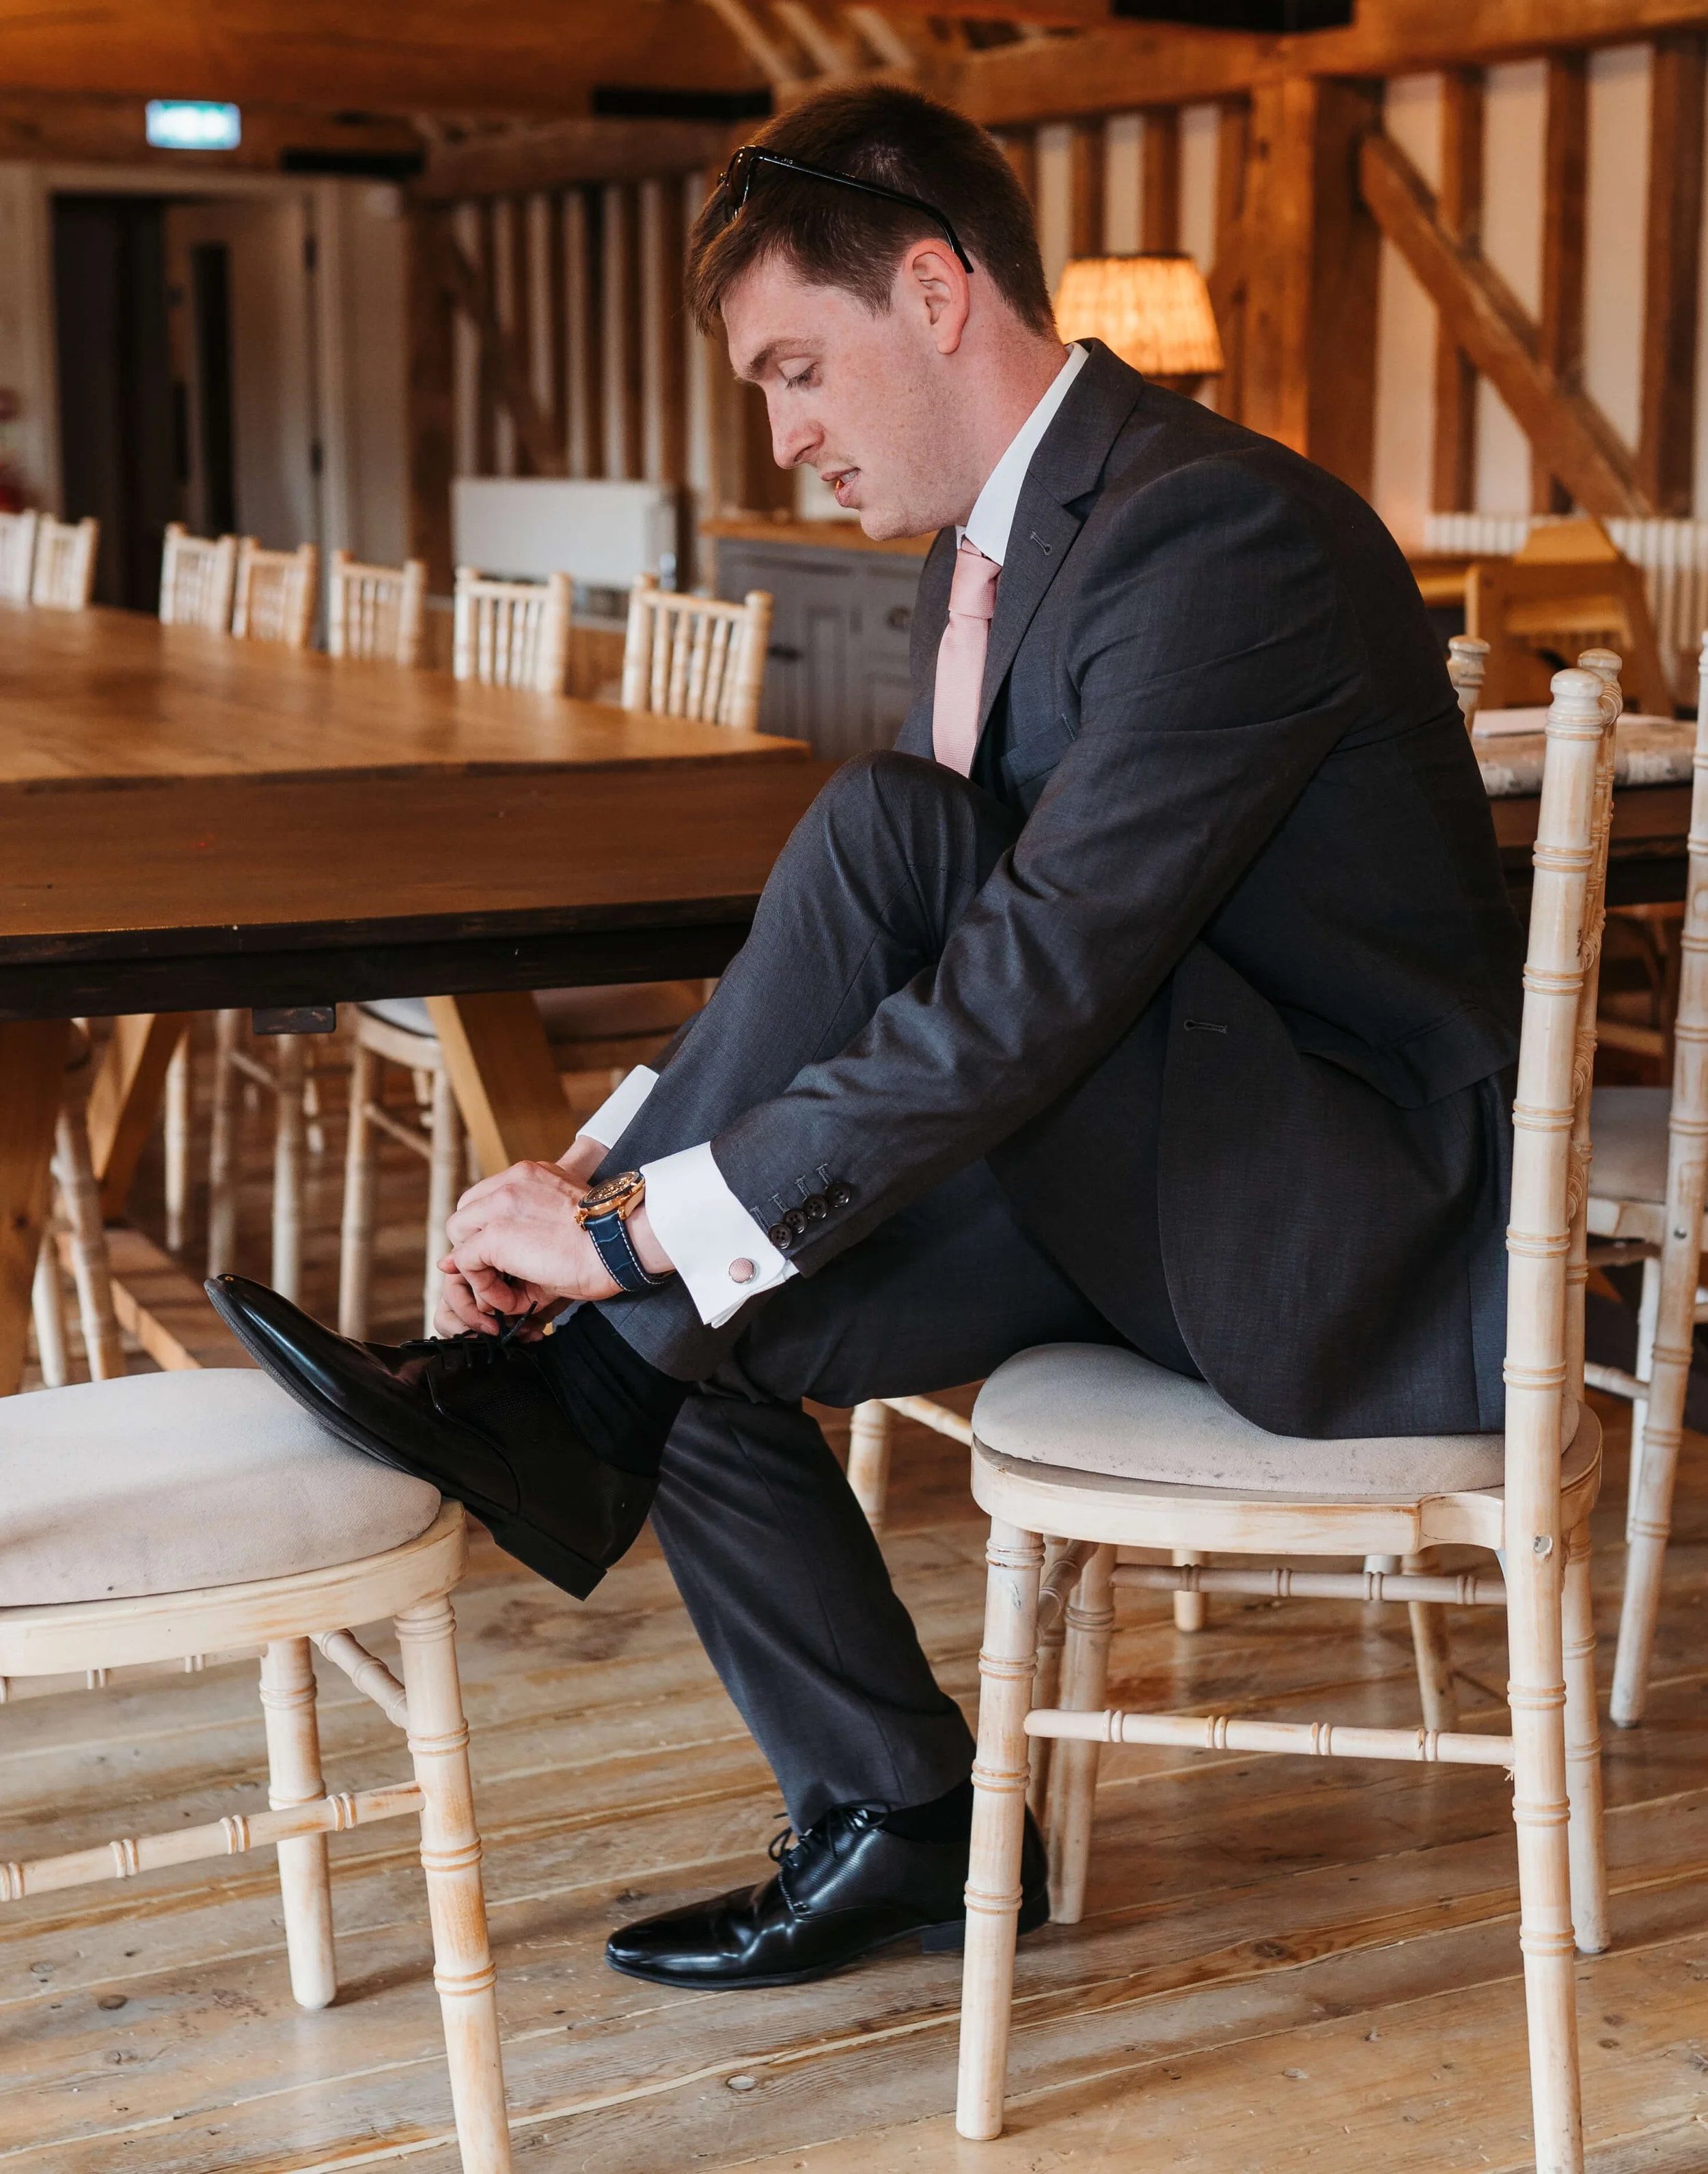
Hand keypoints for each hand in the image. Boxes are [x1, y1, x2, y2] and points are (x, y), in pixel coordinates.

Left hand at [433, 1135, 612, 1334]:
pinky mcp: (494, 1234)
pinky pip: (466, 1263)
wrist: (623, 1244)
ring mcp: (500, 1205)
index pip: (485, 1200)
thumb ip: (523, 1233)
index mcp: (531, 1175)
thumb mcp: (563, 1227)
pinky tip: (511, 1300)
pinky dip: (484, 1287)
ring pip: (459, 1236)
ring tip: (510, 1292)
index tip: (509, 1258)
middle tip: (505, 1276)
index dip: (488, 1232)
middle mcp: (512, 1182)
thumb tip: (478, 1253)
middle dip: (477, 1248)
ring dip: (478, 1268)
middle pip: (465, 1215)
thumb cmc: (607, 1241)